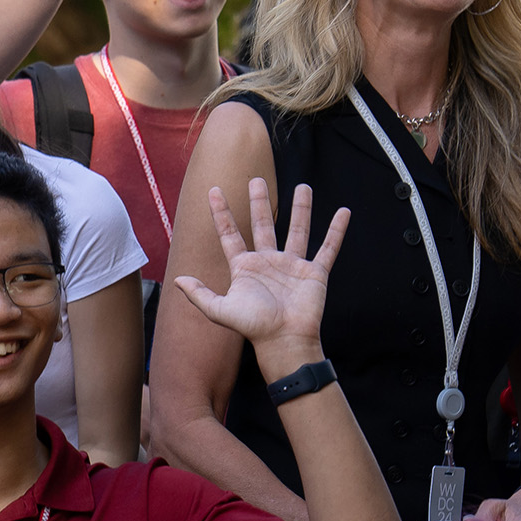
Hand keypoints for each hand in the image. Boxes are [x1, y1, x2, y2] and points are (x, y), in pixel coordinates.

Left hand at [166, 177, 348, 354]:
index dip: (221, 213)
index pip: (230, 235)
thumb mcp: (220, 310)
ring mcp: (292, 266)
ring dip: (301, 209)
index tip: (214, 190)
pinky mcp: (314, 272)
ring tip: (303, 187)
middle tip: (256, 180)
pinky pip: (328, 248)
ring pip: (298, 230)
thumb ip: (199, 294)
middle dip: (259, 202)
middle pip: (263, 225)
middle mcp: (268, 262)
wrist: (284, 341)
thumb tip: (176, 281)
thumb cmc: (253, 327)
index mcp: (245, 268)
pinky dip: (336, 231)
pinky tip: (344, 212)